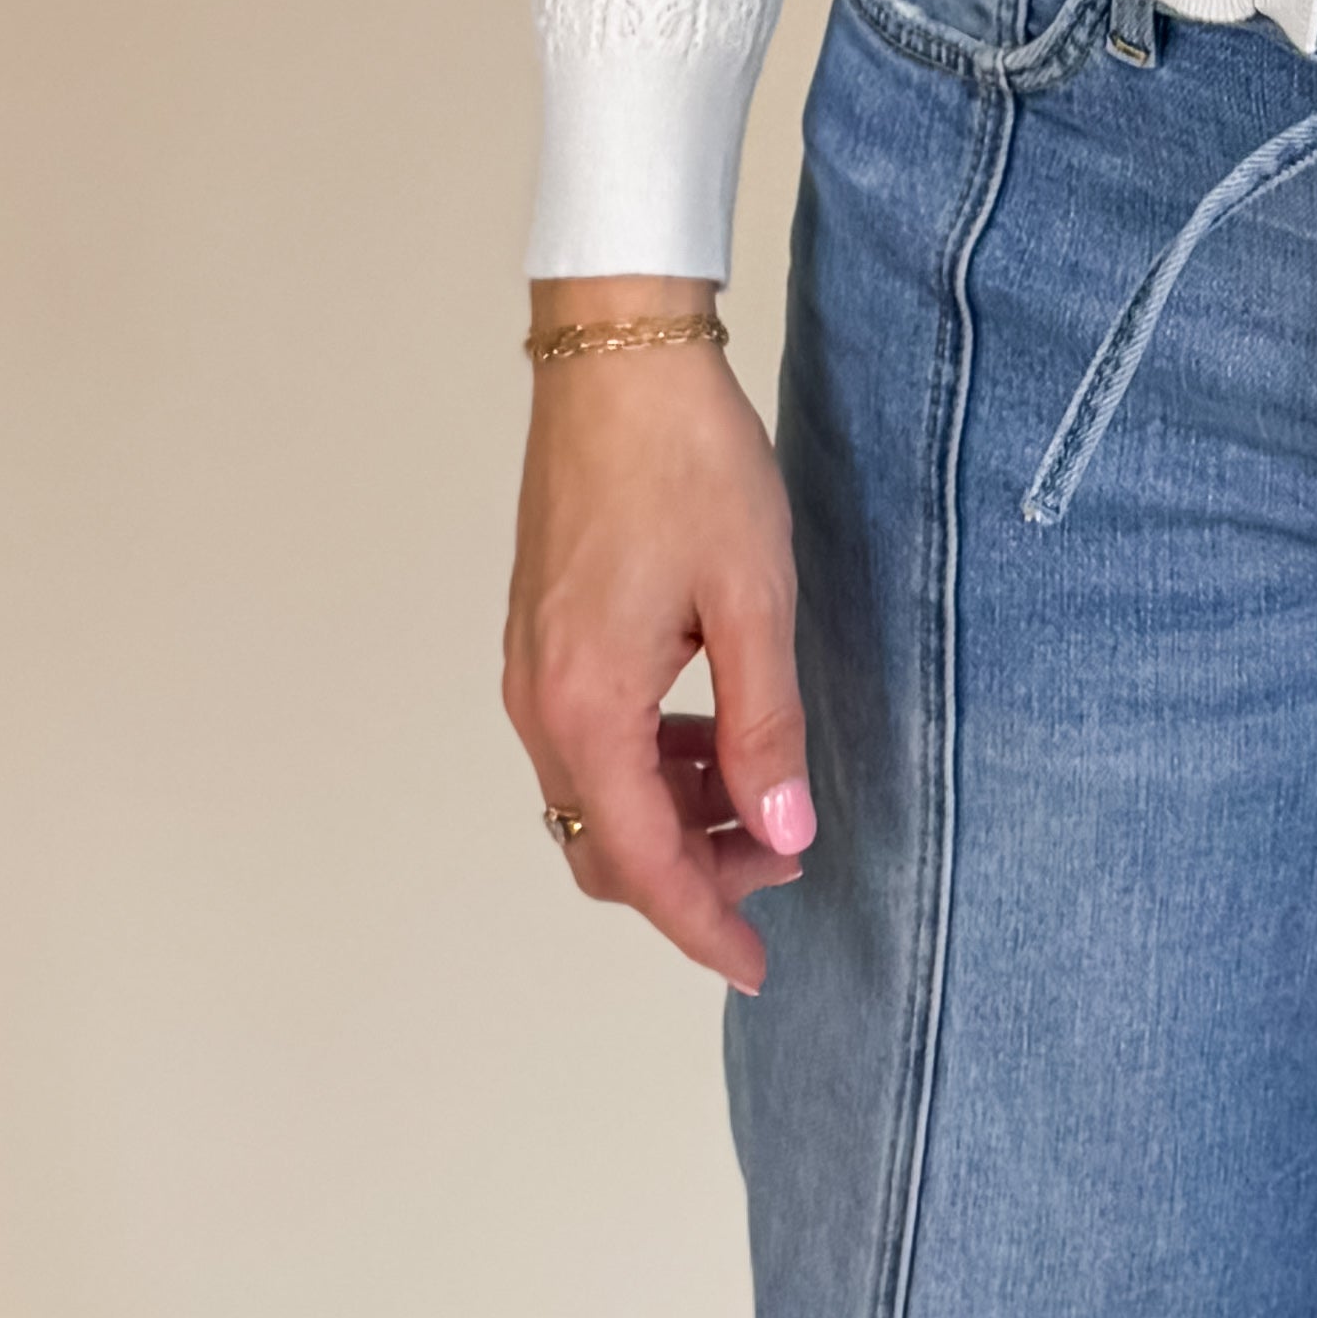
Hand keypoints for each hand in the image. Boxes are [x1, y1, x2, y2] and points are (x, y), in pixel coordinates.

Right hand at [502, 277, 814, 987]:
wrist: (617, 352)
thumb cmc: (686, 460)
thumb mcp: (752, 596)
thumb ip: (764, 726)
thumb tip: (783, 830)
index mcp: (586, 705)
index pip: (641, 863)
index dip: (701, 923)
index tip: (755, 965)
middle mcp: (540, 700)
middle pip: (605, 843)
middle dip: (692, 873)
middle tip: (784, 853)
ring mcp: (533, 665)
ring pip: (594, 792)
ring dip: (673, 814)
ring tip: (762, 788)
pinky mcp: (543, 631)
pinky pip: (587, 737)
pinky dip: (648, 760)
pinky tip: (714, 728)